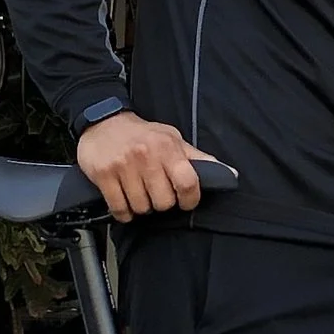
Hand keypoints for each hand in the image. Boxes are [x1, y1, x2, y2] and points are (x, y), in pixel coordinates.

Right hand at [76, 112, 218, 219]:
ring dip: (142, 206)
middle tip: (156, 192)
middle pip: (164, 202)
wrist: (103, 122)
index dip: (190, 199)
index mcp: (167, 147)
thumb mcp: (172, 138)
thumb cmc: (143, 134)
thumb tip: (230, 174)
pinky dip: (124, 211)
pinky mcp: (104, 175)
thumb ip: (197, 158)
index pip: (188, 183)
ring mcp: (123, 166)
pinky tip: (124, 199)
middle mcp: (146, 156)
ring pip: (142, 208)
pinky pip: (119, 209)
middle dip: (162, 202)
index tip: (185, 201)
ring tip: (139, 192)